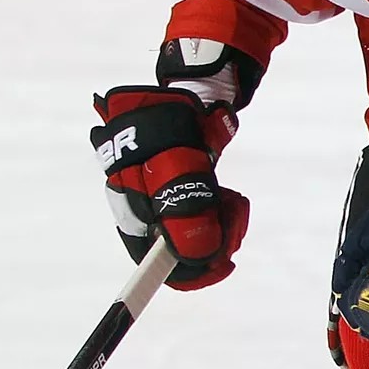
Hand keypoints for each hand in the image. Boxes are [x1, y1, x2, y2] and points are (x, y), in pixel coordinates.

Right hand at [92, 86, 248, 288]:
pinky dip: (222, 209)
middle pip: (184, 250)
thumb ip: (187, 215)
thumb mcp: (181, 171)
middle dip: (216, 241)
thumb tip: (199, 257)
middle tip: (235, 216)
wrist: (181, 95)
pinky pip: (208, 215)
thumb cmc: (173, 131)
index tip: (224, 265)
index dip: (191, 273)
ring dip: (223, 222)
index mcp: (134, 211)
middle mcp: (145, 211)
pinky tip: (229, 195)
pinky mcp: (183, 191)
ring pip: (200, 233)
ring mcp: (164, 201)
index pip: (156, 264)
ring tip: (232, 201)